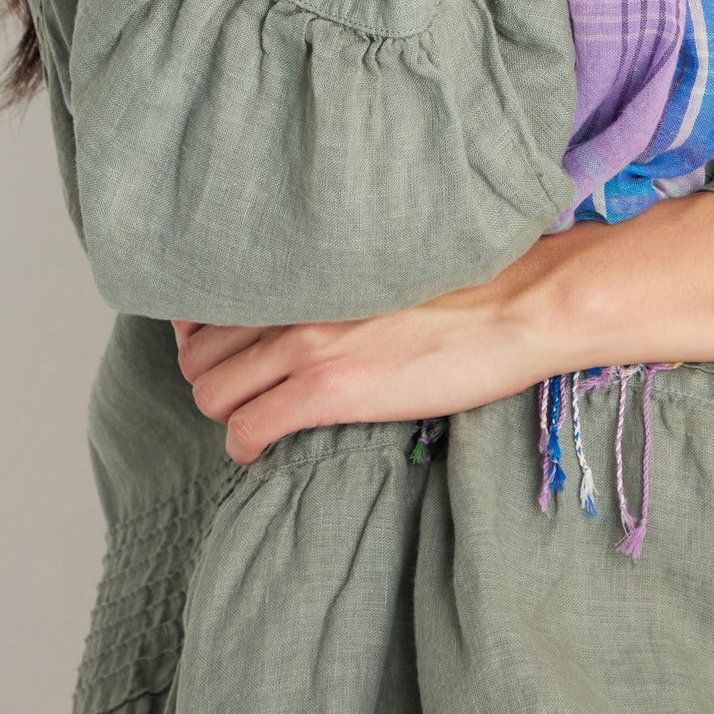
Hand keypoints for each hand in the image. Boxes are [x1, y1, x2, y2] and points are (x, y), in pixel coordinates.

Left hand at [171, 275, 552, 466]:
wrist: (514, 307)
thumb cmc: (469, 286)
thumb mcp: (386, 264)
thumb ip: (338, 276)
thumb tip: (321, 296)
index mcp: (310, 267)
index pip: (211, 302)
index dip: (204, 335)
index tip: (222, 351)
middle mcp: (295, 301)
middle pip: (200, 352)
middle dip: (210, 379)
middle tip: (241, 393)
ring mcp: (308, 344)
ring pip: (212, 391)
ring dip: (225, 413)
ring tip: (255, 420)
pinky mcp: (328, 390)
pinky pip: (247, 427)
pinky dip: (243, 445)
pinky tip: (262, 449)